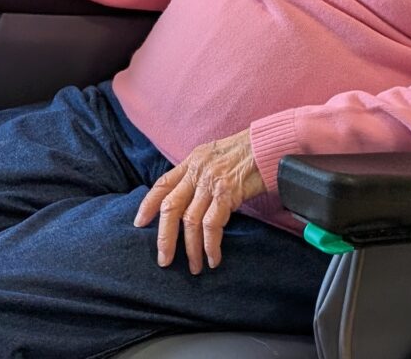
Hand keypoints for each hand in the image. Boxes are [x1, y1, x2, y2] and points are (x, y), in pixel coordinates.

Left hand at [134, 130, 265, 273]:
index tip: (139, 223)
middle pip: (170, 207)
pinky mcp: (228, 193)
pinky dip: (210, 245)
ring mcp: (211, 182)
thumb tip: (193, 196)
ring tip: (194, 267)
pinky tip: (212, 258)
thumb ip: (201, 174)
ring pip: (189, 221)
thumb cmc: (249, 152)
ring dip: (190, 249)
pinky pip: (211, 225)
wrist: (271, 143)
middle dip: (164, 237)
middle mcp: (197, 171)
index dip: (147, 205)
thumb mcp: (216, 156)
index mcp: (192, 161)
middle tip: (164, 260)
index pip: (162, 184)